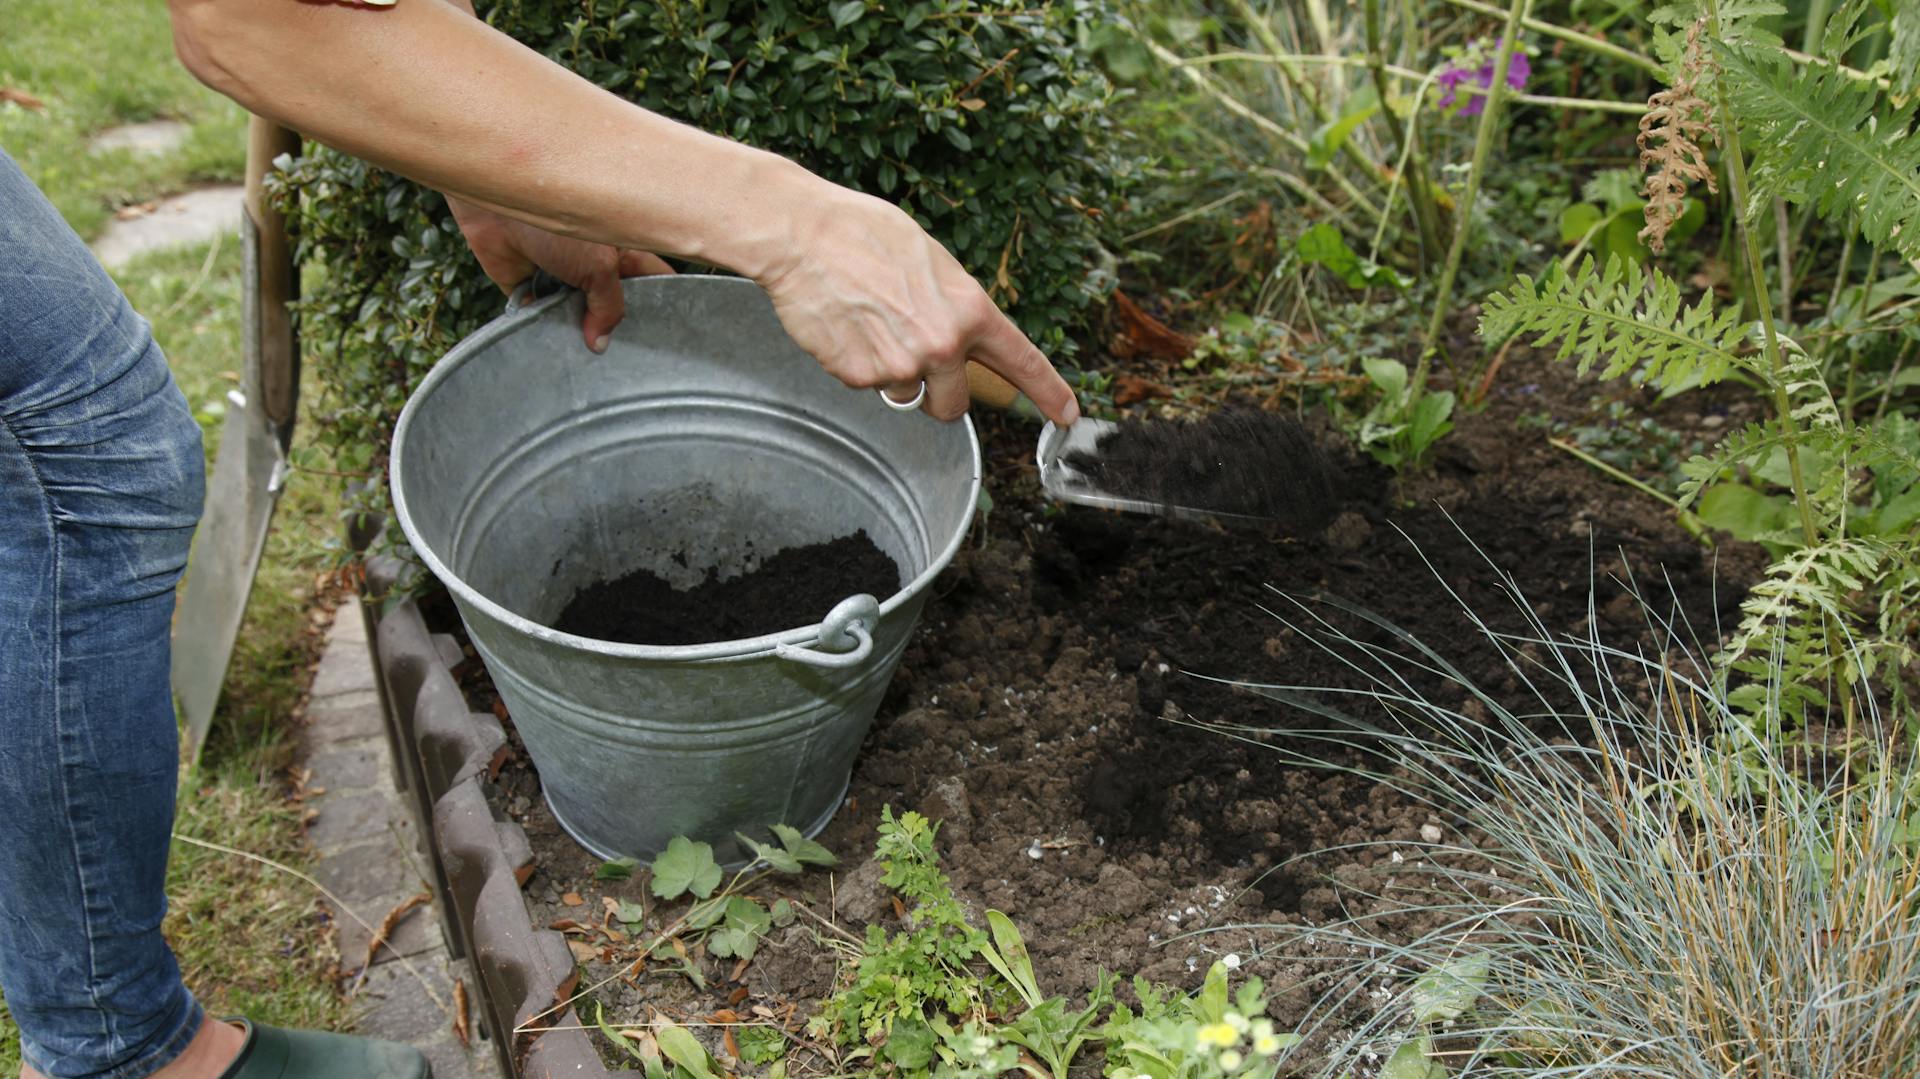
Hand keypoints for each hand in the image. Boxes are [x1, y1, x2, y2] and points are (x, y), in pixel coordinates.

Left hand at [447, 197, 672, 351]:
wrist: (495, 206)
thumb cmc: (556, 219)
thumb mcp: (599, 266)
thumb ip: (608, 307)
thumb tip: (600, 343)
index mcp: (621, 250)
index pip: (651, 280)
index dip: (660, 304)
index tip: (662, 336)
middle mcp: (593, 264)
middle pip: (611, 304)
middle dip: (613, 326)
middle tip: (619, 353)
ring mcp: (560, 276)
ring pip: (576, 315)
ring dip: (576, 330)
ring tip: (583, 353)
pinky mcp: (526, 286)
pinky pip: (541, 316)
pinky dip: (543, 327)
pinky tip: (550, 339)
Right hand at [756, 186, 1077, 425]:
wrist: (803, 235)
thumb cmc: (864, 234)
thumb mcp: (931, 260)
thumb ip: (955, 305)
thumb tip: (963, 335)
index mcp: (970, 310)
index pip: (1022, 362)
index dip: (1048, 392)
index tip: (1066, 415)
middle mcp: (942, 345)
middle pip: (954, 406)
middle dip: (938, 394)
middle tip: (913, 358)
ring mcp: (900, 365)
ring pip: (906, 394)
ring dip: (891, 372)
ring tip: (869, 324)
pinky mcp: (858, 376)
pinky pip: (867, 385)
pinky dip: (856, 364)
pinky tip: (846, 326)